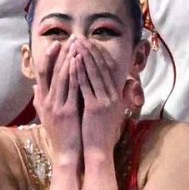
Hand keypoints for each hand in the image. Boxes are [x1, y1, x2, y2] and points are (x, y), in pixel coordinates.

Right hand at [33, 40, 81, 167]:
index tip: (58, 43)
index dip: (49, 56)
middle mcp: (47, 101)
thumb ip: (40, 100)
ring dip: (69, 59)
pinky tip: (80, 63)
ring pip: (62, 77)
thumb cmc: (60, 135)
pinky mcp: (67, 112)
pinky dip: (75, 74)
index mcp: (43, 100)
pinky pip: (71, 89)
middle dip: (61, 53)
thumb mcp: (45, 116)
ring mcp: (56, 106)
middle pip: (52, 71)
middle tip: (70, 38)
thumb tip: (35, 87)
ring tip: (77, 45)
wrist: (66, 154)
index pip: (43, 72)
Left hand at [77, 41, 128, 158]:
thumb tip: (105, 86)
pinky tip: (73, 62)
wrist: (100, 152)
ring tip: (75, 43)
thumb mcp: (109, 112)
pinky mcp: (95, 108)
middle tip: (80, 37)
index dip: (98, 55)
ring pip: (93, 73)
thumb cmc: (101, 134)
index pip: (107, 70)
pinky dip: (79, 72)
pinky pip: (86, 86)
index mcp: (116, 96)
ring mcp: (105, 101)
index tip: (88, 43)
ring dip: (84, 57)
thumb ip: (108, 97)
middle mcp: (113, 96)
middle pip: (101, 67)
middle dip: (90, 51)